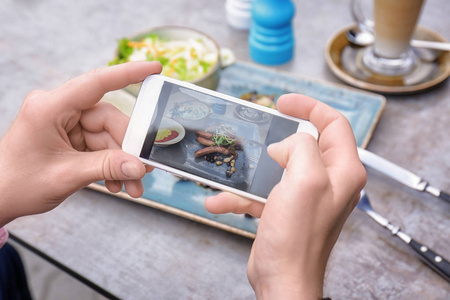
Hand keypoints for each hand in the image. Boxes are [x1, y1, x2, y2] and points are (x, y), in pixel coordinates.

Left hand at [0, 62, 161, 226]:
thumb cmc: (16, 183)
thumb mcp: (66, 176)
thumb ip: (106, 168)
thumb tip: (138, 166)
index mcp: (49, 108)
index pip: (96, 83)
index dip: (128, 74)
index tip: (155, 69)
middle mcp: (58, 110)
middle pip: (108, 119)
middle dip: (127, 148)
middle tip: (143, 169)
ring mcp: (64, 123)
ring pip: (107, 136)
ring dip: (121, 161)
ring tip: (131, 185)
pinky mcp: (69, 136)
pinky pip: (100, 145)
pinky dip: (110, 164)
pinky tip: (117, 182)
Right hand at [205, 94, 366, 298]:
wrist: (282, 278)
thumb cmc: (298, 236)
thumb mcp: (304, 179)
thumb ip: (300, 147)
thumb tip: (285, 145)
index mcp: (343, 170)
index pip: (333, 124)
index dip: (309, 107)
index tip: (283, 102)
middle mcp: (328, 181)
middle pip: (304, 144)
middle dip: (277, 138)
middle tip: (258, 130)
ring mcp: (306, 196)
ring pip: (278, 168)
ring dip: (252, 172)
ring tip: (231, 174)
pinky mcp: (286, 209)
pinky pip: (263, 192)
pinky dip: (242, 196)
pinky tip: (220, 202)